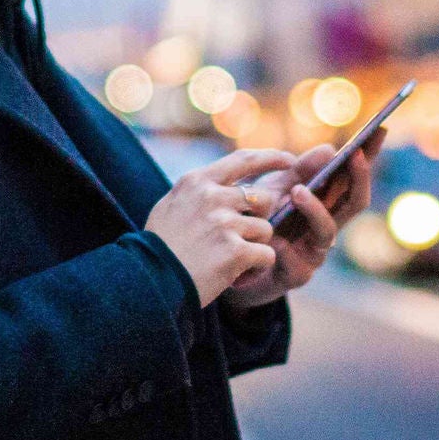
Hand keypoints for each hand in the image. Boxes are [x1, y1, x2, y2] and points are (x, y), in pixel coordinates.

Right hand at [142, 149, 297, 307]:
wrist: (148, 281)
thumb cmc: (160, 246)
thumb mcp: (172, 205)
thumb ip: (200, 192)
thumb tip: (226, 184)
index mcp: (197, 181)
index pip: (244, 160)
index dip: (272, 158)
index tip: (289, 160)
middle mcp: (212, 196)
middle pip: (264, 197)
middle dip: (261, 218)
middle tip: (243, 237)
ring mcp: (224, 222)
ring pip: (266, 230)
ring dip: (255, 247)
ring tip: (231, 261)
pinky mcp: (234, 250)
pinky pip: (266, 255)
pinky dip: (256, 268)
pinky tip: (236, 275)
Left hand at [220, 127, 385, 310]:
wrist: (236, 261)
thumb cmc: (262, 220)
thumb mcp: (276, 189)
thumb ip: (299, 171)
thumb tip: (329, 149)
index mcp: (327, 204)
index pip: (353, 178)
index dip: (369, 157)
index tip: (380, 129)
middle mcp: (328, 227)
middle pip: (355, 203)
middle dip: (359, 178)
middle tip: (352, 155)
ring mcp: (315, 253)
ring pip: (328, 231)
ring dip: (315, 209)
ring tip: (296, 191)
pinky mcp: (296, 276)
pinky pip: (297, 263)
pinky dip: (286, 249)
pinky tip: (273, 238)